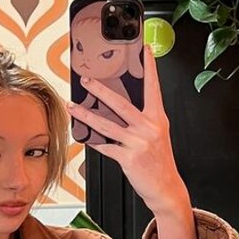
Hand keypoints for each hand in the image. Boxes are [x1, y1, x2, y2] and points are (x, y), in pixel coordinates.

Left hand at [66, 44, 188, 215]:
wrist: (165, 187)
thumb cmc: (159, 161)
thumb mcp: (156, 135)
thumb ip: (141, 120)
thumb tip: (115, 106)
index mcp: (157, 118)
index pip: (153, 88)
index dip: (150, 68)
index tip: (146, 50)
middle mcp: (149, 128)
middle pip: (120, 103)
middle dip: (101, 90)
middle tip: (87, 80)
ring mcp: (138, 143)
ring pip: (106, 124)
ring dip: (86, 114)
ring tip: (73, 106)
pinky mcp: (128, 158)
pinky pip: (105, 146)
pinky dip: (92, 140)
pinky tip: (83, 134)